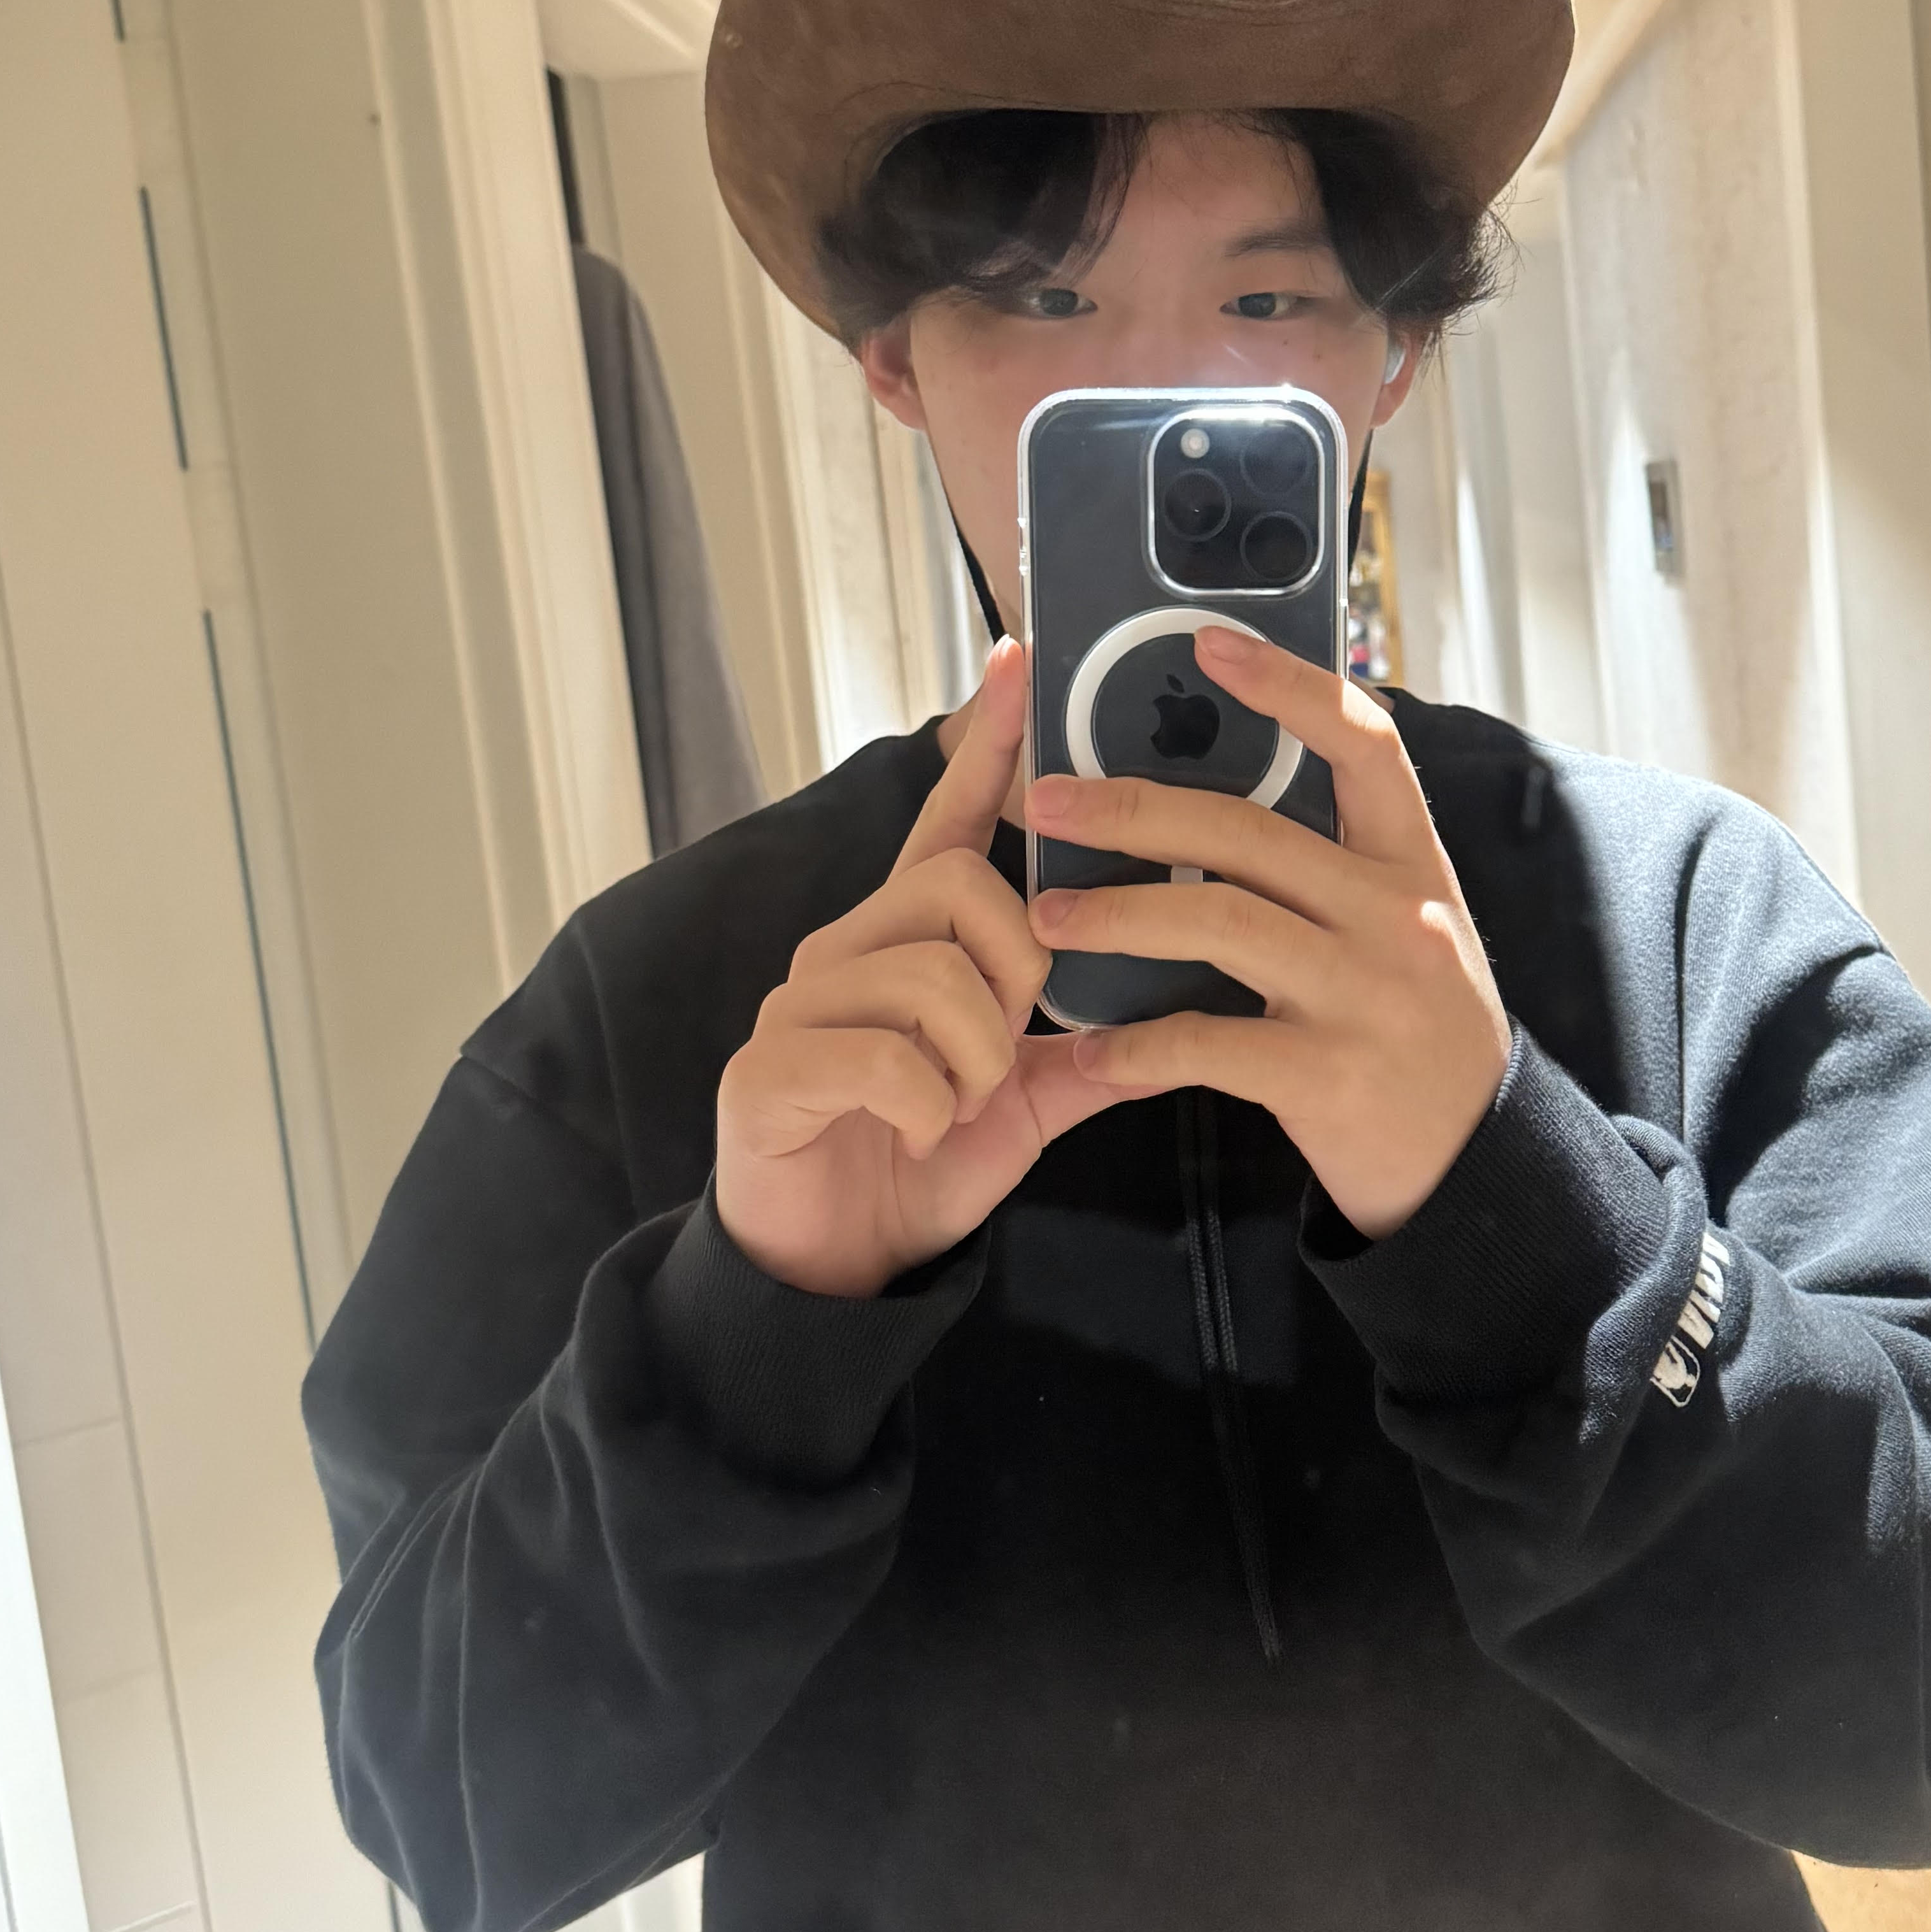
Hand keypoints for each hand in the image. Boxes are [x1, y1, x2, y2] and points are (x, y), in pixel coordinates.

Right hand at [713, 641, 1118, 1296]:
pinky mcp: (768, 1067)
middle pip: (960, 887)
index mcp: (905, 941)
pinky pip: (886, 1057)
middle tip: (1002, 1054)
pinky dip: (928, 1108)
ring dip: (975, 1059)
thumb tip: (1162, 1022)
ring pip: (932, 975)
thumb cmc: (916, 1165)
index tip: (1020, 664)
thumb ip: (1076, 1054)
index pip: (946, 821)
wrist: (827, 1267)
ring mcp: (800, 1003)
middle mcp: (846, 949)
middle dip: (1013, 972)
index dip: (986, 749)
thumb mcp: (1018, 1105)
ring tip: (956, 1108)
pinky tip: (917, 1136)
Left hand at [1025, 626, 1510, 1238]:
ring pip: (1215, 922)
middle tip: (1046, 801)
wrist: (1478, 1167)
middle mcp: (1395, 916)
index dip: (1288, 685)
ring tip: (1046, 918)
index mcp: (1413, 867)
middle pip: (1246, 831)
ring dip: (1114, 915)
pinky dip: (1135, 1046)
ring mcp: (1363, 995)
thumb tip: (1215, 802)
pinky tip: (1091, 1052)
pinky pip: (1206, 1043)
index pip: (1364, 743)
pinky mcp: (1327, 1076)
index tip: (1209, 643)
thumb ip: (1334, 870)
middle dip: (1132, 809)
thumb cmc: (1419, 1035)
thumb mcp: (1405, 932)